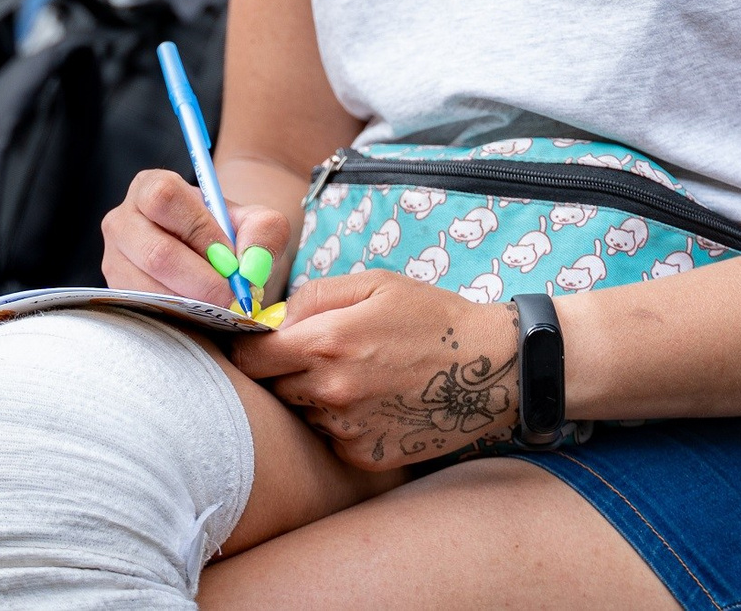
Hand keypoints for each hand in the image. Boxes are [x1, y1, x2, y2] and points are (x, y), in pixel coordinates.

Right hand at [101, 168, 291, 310]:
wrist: (211, 260)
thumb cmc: (228, 236)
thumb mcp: (254, 223)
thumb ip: (264, 233)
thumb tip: (250, 268)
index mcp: (151, 187)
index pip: (166, 199)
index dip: (201, 232)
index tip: (231, 260)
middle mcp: (123, 220)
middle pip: (155, 252)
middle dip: (201, 281)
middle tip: (231, 297)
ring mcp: (113, 258)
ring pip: (147, 287)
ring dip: (190, 303)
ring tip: (219, 307)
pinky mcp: (117, 292)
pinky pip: (143, 309)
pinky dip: (176, 316)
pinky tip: (199, 314)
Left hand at [229, 271, 520, 469]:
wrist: (490, 370)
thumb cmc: (432, 317)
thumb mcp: (374, 283)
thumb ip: (313, 297)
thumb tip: (271, 320)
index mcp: (327, 344)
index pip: (250, 357)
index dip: (249, 346)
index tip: (262, 341)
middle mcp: (331, 393)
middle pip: (272, 387)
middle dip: (286, 369)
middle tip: (325, 354)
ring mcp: (347, 431)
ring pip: (303, 412)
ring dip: (315, 396)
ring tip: (360, 375)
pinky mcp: (365, 457)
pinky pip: (331, 437)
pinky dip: (341, 422)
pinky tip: (376, 401)